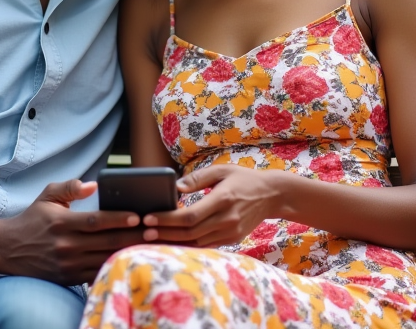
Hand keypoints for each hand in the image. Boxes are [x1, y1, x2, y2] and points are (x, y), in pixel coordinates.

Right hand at [0, 179, 144, 284]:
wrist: (8, 249)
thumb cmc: (32, 219)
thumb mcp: (47, 195)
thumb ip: (70, 187)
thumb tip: (93, 185)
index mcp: (62, 223)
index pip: (96, 221)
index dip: (119, 218)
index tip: (138, 216)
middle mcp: (66, 245)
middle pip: (106, 241)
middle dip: (133, 236)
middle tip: (154, 231)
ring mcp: (68, 264)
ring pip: (105, 259)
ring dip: (128, 253)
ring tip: (149, 246)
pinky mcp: (69, 278)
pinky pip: (97, 273)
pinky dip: (114, 267)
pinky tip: (130, 261)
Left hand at [142, 165, 281, 247]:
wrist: (271, 195)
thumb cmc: (243, 179)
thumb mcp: (221, 170)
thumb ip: (197, 179)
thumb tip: (175, 187)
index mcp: (222, 199)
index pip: (189, 216)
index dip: (167, 219)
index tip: (149, 218)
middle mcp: (227, 219)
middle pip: (190, 232)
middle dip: (165, 232)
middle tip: (144, 232)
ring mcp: (230, 232)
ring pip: (196, 242)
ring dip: (173, 241)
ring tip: (153, 238)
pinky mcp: (232, 239)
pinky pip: (206, 245)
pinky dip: (188, 244)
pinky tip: (173, 241)